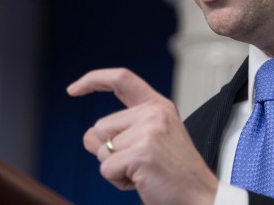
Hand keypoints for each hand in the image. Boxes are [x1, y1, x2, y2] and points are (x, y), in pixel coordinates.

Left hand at [67, 68, 218, 204]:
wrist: (199, 196)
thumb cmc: (174, 173)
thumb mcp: (148, 141)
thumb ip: (119, 132)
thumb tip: (88, 136)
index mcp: (157, 106)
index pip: (121, 79)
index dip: (94, 80)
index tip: (74, 89)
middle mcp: (153, 113)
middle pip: (100, 127)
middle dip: (109, 150)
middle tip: (140, 162)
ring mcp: (148, 132)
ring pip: (100, 150)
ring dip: (115, 168)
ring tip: (143, 171)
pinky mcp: (140, 153)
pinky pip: (106, 169)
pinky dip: (118, 181)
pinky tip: (142, 181)